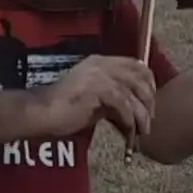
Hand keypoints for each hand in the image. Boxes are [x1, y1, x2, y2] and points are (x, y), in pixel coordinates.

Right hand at [28, 55, 155, 137]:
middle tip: (149, 119)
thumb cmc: (63, 110)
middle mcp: (101, 64)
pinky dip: (129, 118)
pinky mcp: (96, 88)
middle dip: (148, 99)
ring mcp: (98, 74)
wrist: (41, 112)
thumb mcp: (94, 101)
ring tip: (142, 131)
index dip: (148, 82)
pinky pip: (123, 103)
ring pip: (133, 92)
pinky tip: (129, 130)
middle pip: (139, 76)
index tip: (151, 102)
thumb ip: (113, 100)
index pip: (135, 64)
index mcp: (100, 62)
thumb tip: (133, 111)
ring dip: (141, 114)